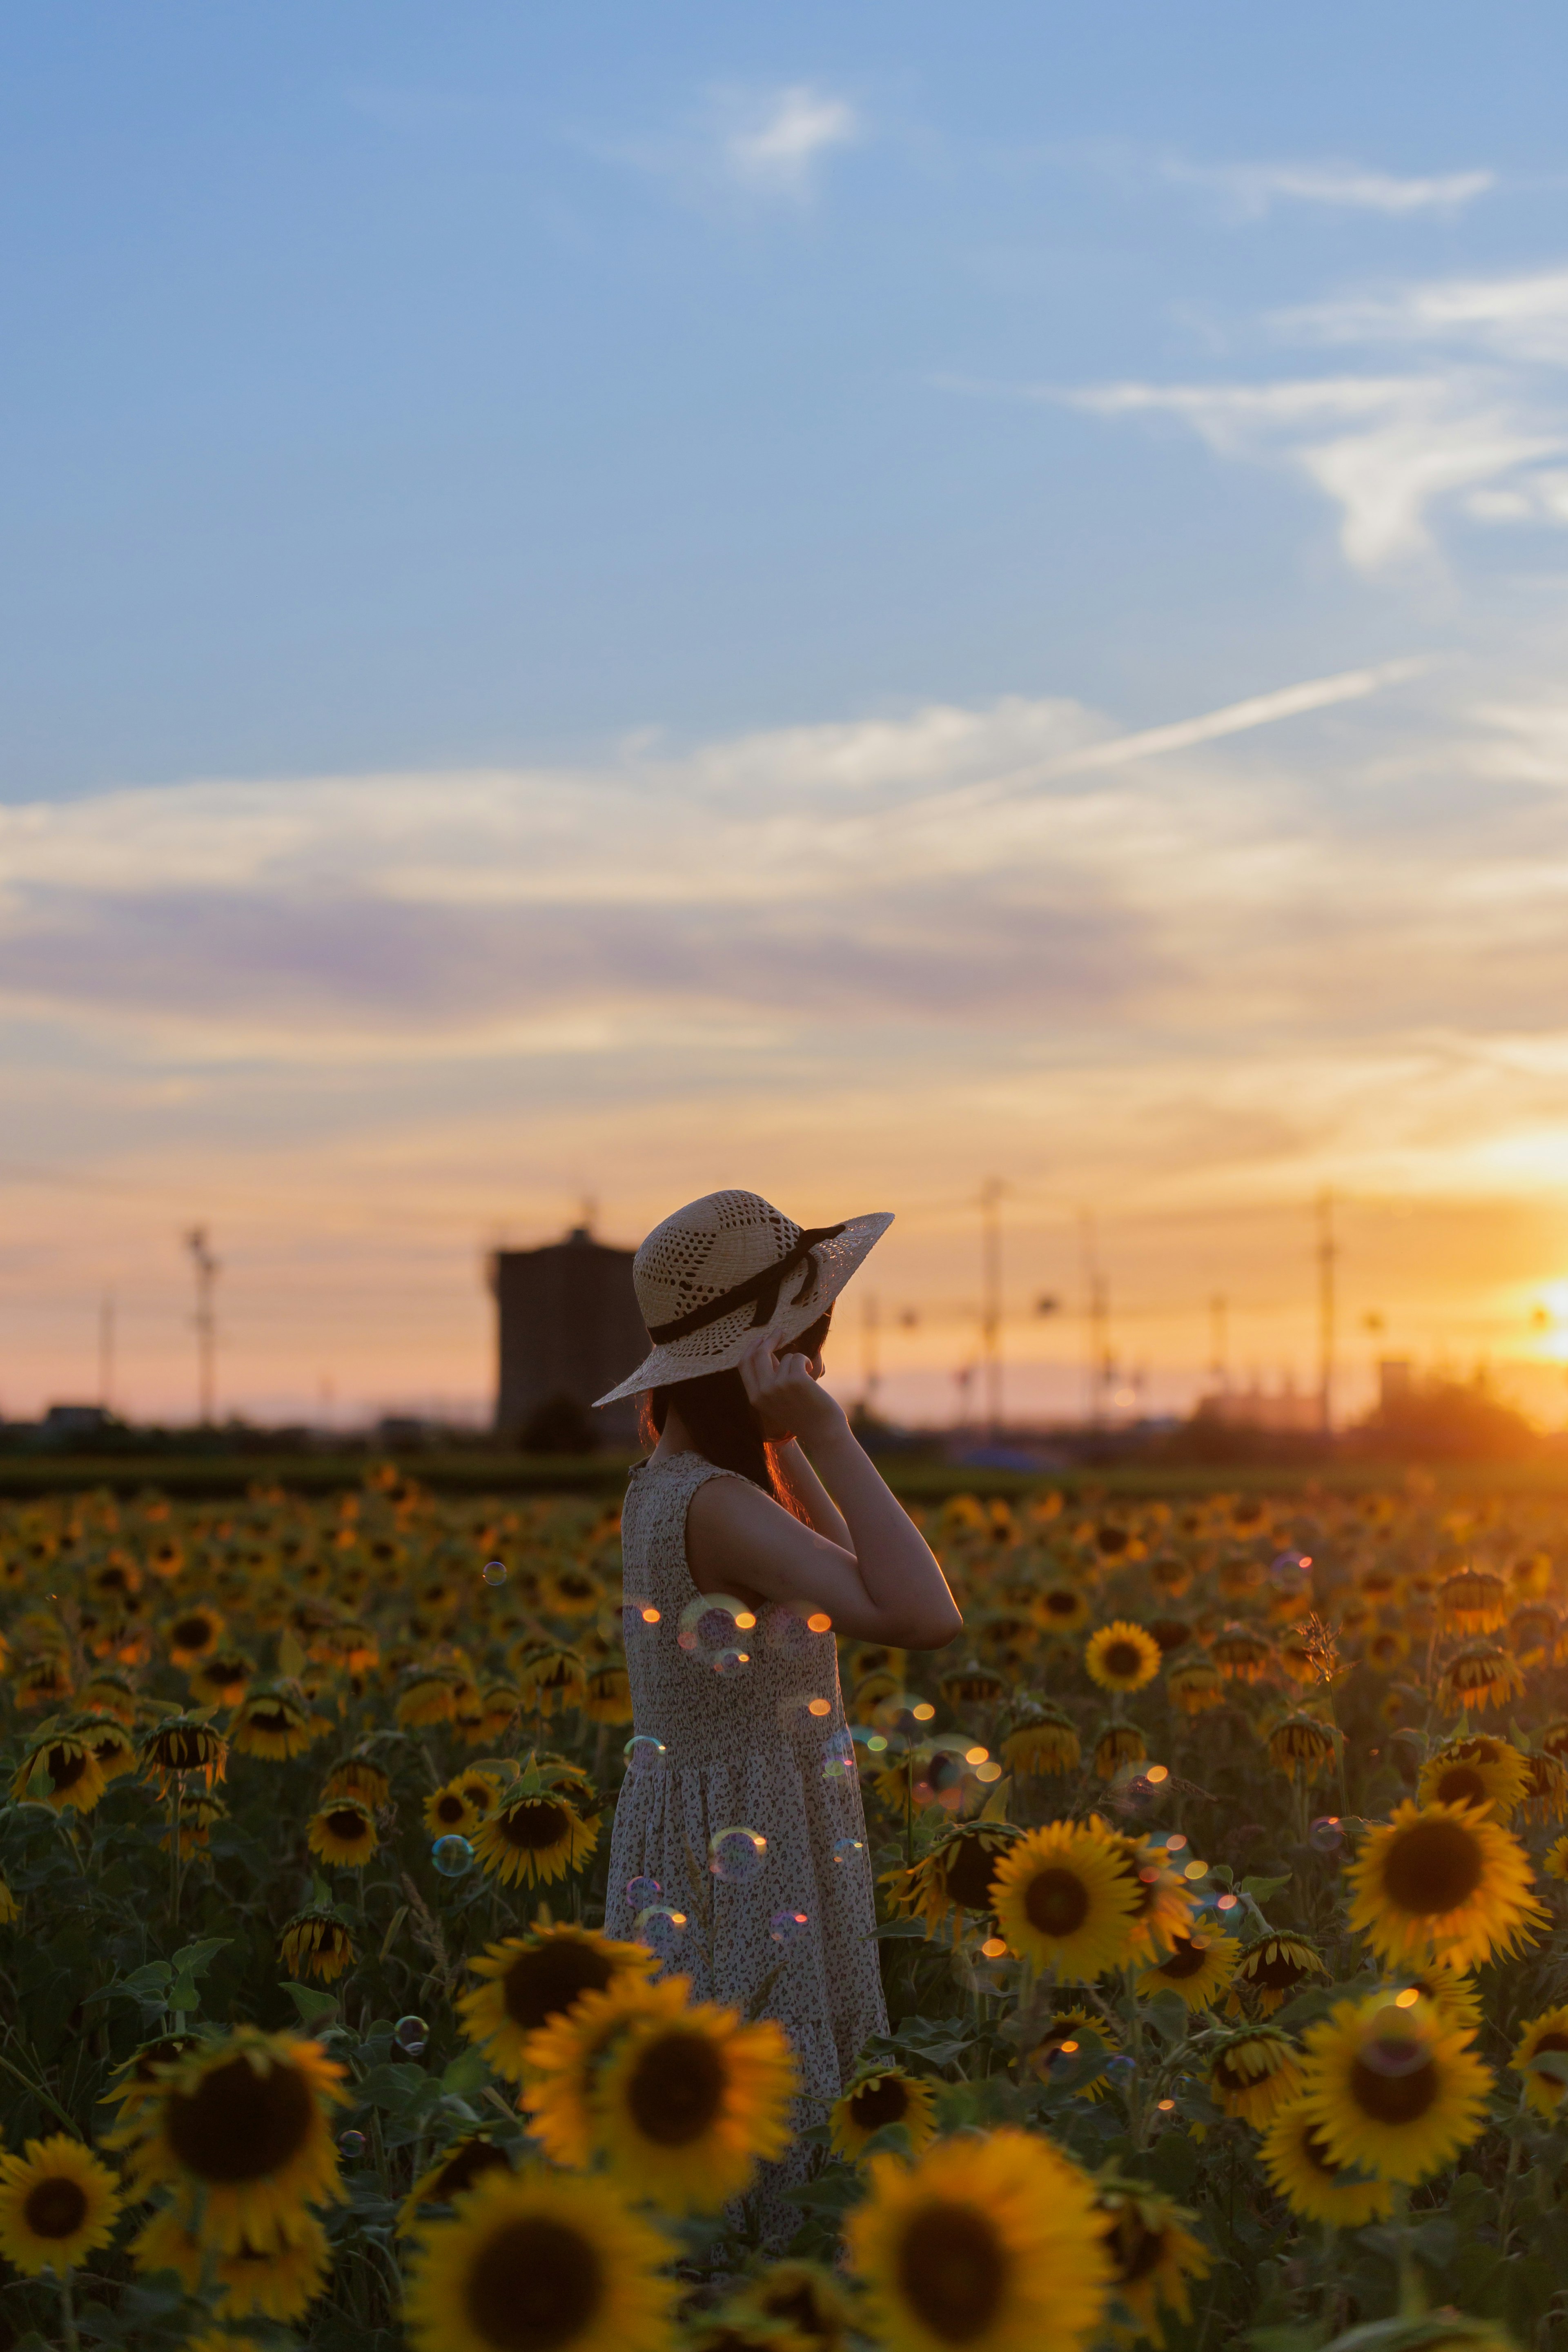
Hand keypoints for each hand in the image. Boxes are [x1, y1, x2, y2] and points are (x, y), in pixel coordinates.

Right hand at [738, 1332, 847, 1446]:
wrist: (824, 1432)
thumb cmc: (804, 1414)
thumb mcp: (778, 1398)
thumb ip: (769, 1378)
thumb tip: (766, 1349)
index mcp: (755, 1398)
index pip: (743, 1365)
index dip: (751, 1348)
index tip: (761, 1338)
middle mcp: (763, 1392)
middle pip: (758, 1354)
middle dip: (769, 1339)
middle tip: (780, 1332)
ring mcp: (778, 1386)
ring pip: (786, 1357)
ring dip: (798, 1360)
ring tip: (808, 1376)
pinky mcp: (796, 1380)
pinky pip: (799, 1358)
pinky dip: (807, 1362)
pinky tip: (813, 1377)